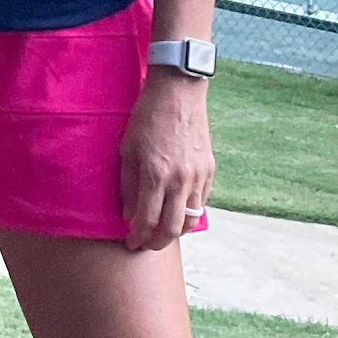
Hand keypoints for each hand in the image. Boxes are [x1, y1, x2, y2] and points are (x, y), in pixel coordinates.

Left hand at [120, 70, 214, 252]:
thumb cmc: (147, 117)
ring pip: (191, 220)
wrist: (178, 93)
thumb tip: (129, 213)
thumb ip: (128, 184)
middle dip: (157, 243)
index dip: (138, 237)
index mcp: (155, 174)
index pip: (147, 220)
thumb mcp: (128, 148)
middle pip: (172, 229)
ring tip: (162, 233)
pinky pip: (201, 202)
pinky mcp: (210, 170)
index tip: (130, 243)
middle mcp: (179, 180)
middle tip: (145, 245)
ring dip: (176, 233)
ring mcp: (198, 176)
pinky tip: (178, 212)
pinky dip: (189, 213)